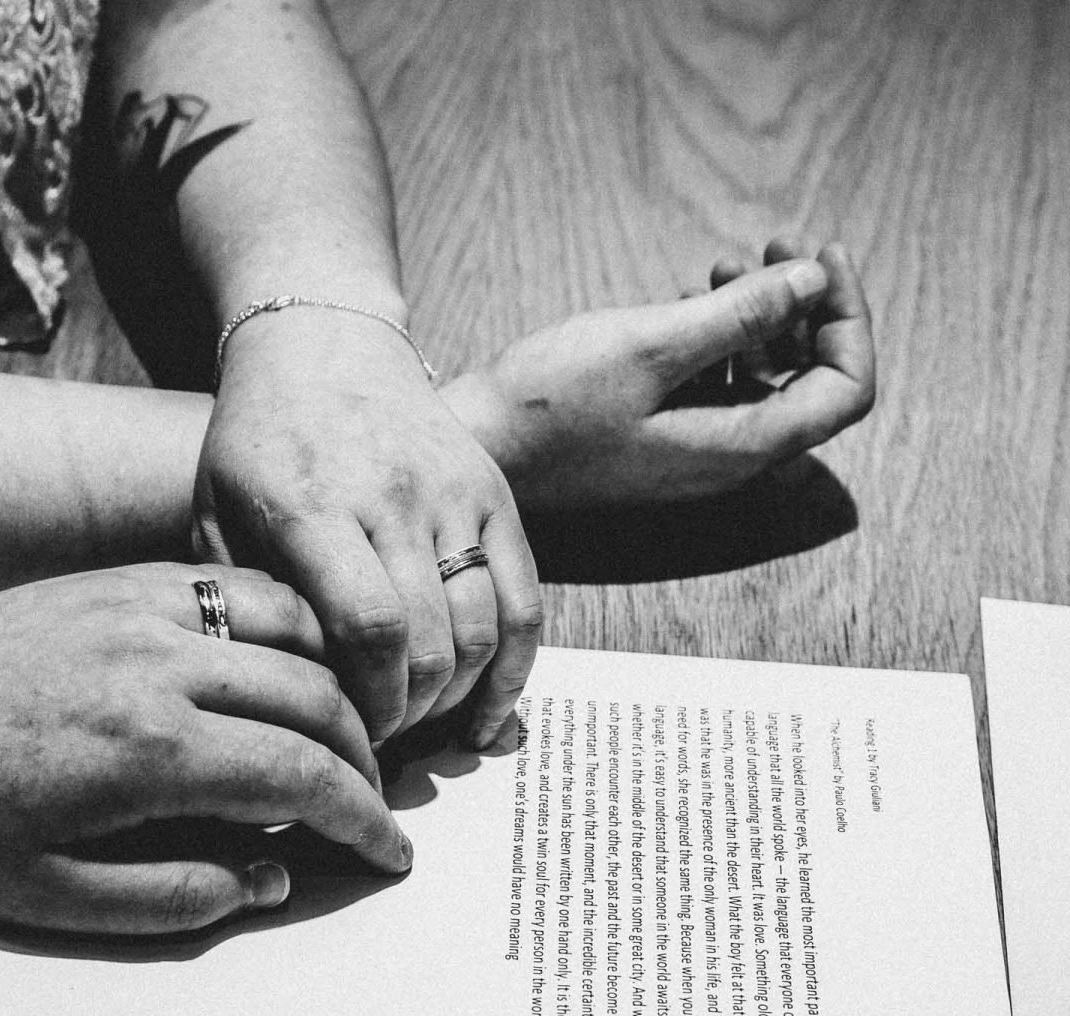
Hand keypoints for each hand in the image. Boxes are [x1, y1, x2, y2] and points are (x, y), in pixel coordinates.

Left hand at [0, 564, 410, 934]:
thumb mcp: (52, 896)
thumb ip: (174, 894)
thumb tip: (269, 877)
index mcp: (150, 751)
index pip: (302, 777)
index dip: (362, 820)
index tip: (388, 851)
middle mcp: (162, 666)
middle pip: (317, 697)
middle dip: (366, 757)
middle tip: (373, 800)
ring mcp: (144, 611)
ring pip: (291, 629)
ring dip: (338, 682)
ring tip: (345, 731)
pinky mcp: (122, 582)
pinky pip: (235, 587)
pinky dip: (285, 622)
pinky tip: (291, 658)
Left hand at [193, 308, 542, 748]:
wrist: (324, 342)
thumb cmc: (258, 435)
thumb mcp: (214, 505)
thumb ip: (236, 591)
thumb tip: (271, 687)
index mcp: (314, 508)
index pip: (365, 629)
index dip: (366, 702)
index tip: (347, 737)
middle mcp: (392, 501)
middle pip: (428, 643)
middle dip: (407, 714)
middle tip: (380, 742)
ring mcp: (453, 496)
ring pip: (482, 629)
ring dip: (456, 699)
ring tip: (421, 725)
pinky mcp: (495, 495)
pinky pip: (526, 599)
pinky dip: (516, 669)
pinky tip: (489, 714)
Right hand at [445, 241, 875, 509]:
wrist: (475, 448)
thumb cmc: (550, 404)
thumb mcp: (649, 346)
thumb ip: (741, 316)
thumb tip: (815, 280)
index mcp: (741, 446)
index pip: (845, 389)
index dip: (850, 318)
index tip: (823, 255)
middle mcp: (728, 460)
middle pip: (811, 384)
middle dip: (806, 309)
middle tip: (774, 244)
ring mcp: (693, 454)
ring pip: (763, 382)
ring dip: (759, 318)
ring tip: (724, 265)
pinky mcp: (659, 442)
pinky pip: (717, 391)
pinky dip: (718, 342)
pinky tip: (685, 301)